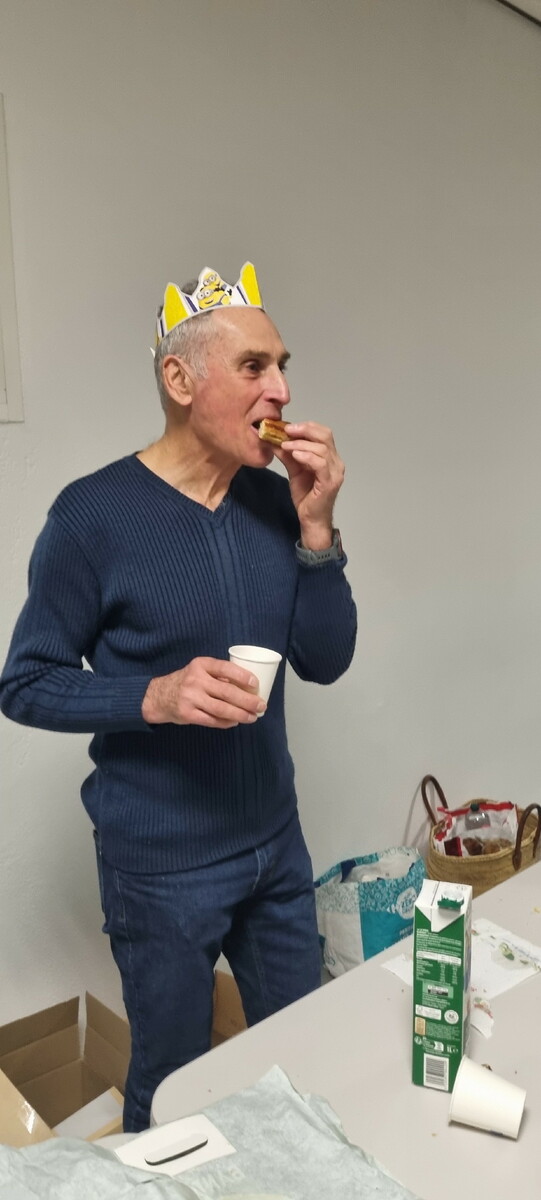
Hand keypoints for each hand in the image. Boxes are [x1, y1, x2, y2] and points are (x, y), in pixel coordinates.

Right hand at [142, 657, 266, 727]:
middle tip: (261, 706)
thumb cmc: (186, 682)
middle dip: (247, 700)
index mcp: (200, 665)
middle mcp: (195, 680)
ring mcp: (190, 698)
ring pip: (221, 708)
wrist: (158, 696)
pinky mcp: (188, 714)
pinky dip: (226, 722)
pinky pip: (212, 720)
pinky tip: (235, 722)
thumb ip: (218, 676)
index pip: (225, 668)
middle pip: (227, 691)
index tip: (256, 684)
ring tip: (252, 717)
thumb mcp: (199, 671)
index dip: (242, 676)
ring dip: (240, 714)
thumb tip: (247, 688)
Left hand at [273, 422, 344, 548]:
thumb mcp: (294, 470)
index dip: (306, 426)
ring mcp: (335, 472)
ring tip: (286, 445)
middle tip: (286, 430)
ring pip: (322, 448)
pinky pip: (320, 463)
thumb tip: (273, 439)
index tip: (287, 426)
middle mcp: (336, 462)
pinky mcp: (330, 482)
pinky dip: (307, 456)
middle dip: (305, 430)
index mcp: (330, 457)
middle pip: (325, 435)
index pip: (323, 433)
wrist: (310, 519)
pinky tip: (295, 455)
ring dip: (302, 444)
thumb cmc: (306, 496)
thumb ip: (287, 455)